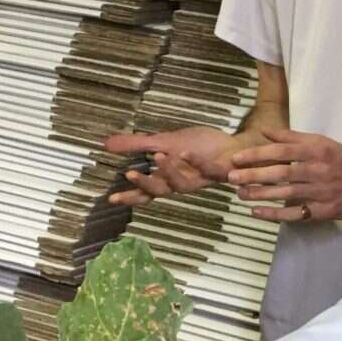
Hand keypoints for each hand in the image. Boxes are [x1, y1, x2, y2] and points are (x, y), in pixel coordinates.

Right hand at [102, 125, 240, 207]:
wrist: (236, 147)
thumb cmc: (201, 148)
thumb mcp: (165, 141)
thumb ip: (137, 144)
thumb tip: (105, 144)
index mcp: (168, 178)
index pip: (146, 191)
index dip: (129, 196)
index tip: (111, 199)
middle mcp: (183, 182)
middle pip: (161, 190)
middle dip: (145, 183)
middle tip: (128, 174)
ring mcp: (201, 179)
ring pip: (183, 184)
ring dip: (170, 172)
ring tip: (158, 156)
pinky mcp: (220, 172)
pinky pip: (209, 170)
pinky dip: (199, 163)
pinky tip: (187, 153)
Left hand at [229, 128, 341, 222]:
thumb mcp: (323, 142)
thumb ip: (293, 138)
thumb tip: (265, 132)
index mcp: (316, 150)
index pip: (281, 151)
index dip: (257, 154)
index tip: (236, 158)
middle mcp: (317, 170)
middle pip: (281, 173)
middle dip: (253, 175)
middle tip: (231, 177)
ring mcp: (321, 192)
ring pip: (285, 194)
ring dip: (260, 194)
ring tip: (240, 194)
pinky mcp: (324, 211)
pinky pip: (296, 214)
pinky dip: (275, 214)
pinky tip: (257, 212)